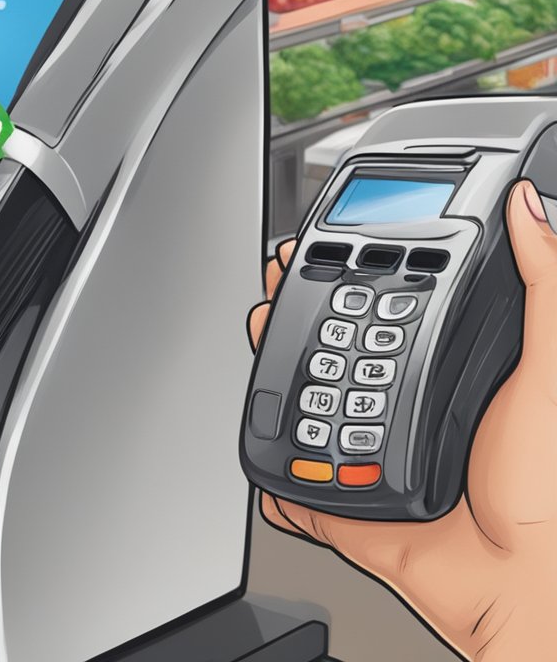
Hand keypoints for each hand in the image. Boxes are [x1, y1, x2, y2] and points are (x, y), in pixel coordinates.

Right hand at [248, 180, 556, 660]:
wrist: (523, 582)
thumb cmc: (548, 486)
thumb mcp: (546, 369)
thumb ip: (543, 287)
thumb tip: (532, 210)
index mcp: (454, 372)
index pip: (393, 309)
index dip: (353, 274)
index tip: (318, 247)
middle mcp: (412, 409)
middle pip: (339, 355)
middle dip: (298, 322)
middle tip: (275, 296)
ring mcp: (377, 457)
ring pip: (312, 411)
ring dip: (279, 383)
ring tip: (264, 349)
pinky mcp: (351, 507)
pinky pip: (300, 490)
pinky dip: (278, 476)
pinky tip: (271, 443)